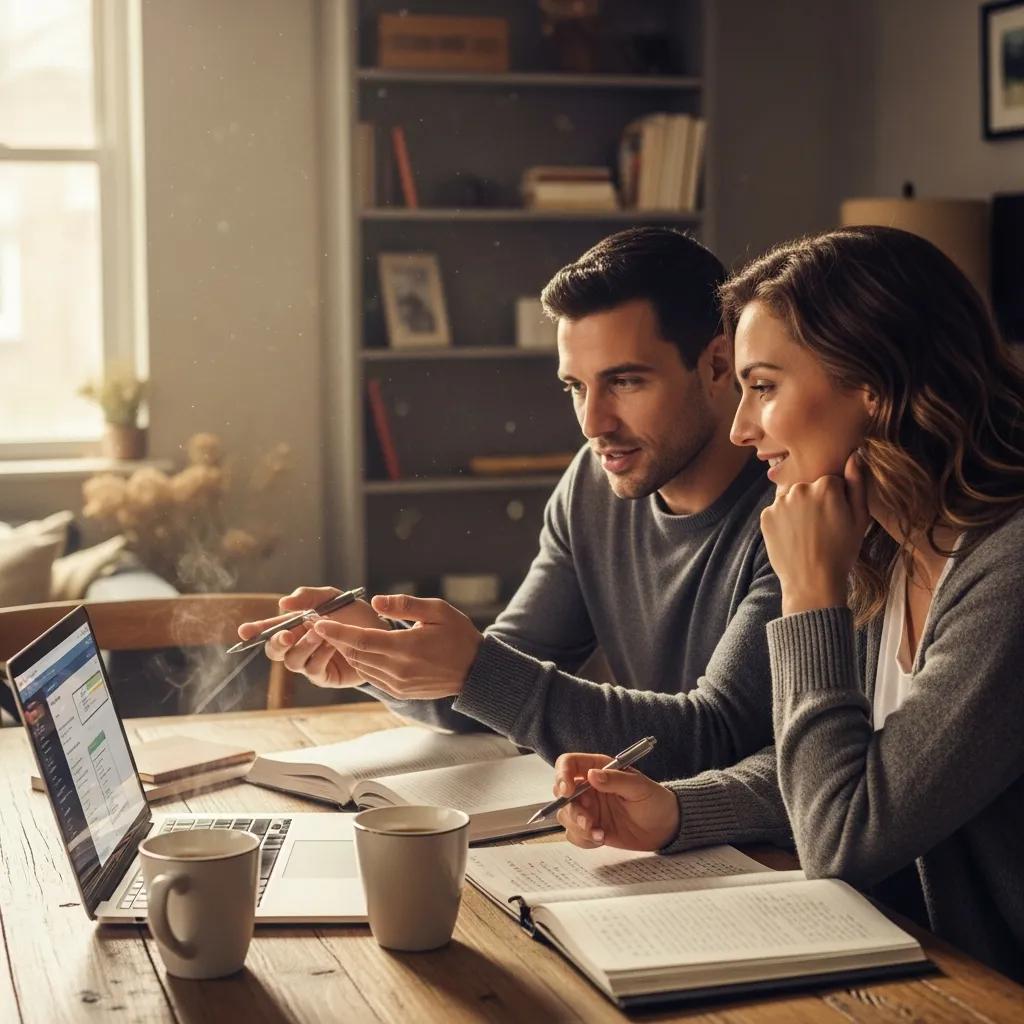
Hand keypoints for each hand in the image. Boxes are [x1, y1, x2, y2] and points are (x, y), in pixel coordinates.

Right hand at [237, 586, 387, 687]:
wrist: (383, 632)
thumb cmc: (354, 615)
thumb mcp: (333, 598)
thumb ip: (309, 596)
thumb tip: (284, 603)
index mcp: (296, 625)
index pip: (269, 629)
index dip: (255, 631)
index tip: (244, 631)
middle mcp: (299, 645)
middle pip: (274, 651)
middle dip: (277, 643)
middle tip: (288, 634)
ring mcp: (310, 662)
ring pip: (292, 662)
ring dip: (304, 646)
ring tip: (321, 633)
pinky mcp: (325, 676)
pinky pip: (314, 670)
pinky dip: (320, 656)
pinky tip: (333, 645)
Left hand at [310, 594, 483, 698]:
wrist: (476, 672)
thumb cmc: (458, 635)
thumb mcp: (437, 610)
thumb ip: (405, 605)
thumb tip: (375, 602)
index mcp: (406, 648)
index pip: (361, 640)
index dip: (336, 632)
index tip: (316, 622)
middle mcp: (399, 670)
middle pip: (356, 654)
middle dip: (335, 639)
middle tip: (317, 623)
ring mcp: (399, 684)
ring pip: (362, 666)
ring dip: (346, 651)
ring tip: (333, 635)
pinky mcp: (400, 692)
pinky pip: (373, 676)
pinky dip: (362, 663)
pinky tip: (358, 650)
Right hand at [552, 753, 678, 851]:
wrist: (664, 827)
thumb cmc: (654, 800)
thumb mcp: (639, 787)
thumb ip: (616, 780)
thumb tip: (591, 775)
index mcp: (597, 768)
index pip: (569, 763)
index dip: (562, 774)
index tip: (567, 791)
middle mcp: (588, 787)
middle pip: (561, 793)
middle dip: (571, 809)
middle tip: (587, 821)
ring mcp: (588, 809)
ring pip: (565, 816)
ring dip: (577, 827)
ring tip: (600, 834)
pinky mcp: (590, 828)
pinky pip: (574, 834)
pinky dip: (584, 839)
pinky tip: (602, 838)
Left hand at [760, 452, 870, 615]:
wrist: (812, 581)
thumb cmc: (841, 551)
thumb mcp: (860, 519)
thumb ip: (857, 483)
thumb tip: (854, 454)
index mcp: (827, 485)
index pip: (831, 481)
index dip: (835, 499)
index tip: (836, 518)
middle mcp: (801, 488)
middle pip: (809, 486)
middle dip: (814, 501)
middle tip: (820, 527)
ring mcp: (780, 502)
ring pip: (791, 498)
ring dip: (797, 509)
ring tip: (806, 533)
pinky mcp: (766, 515)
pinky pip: (777, 511)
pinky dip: (783, 521)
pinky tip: (793, 537)